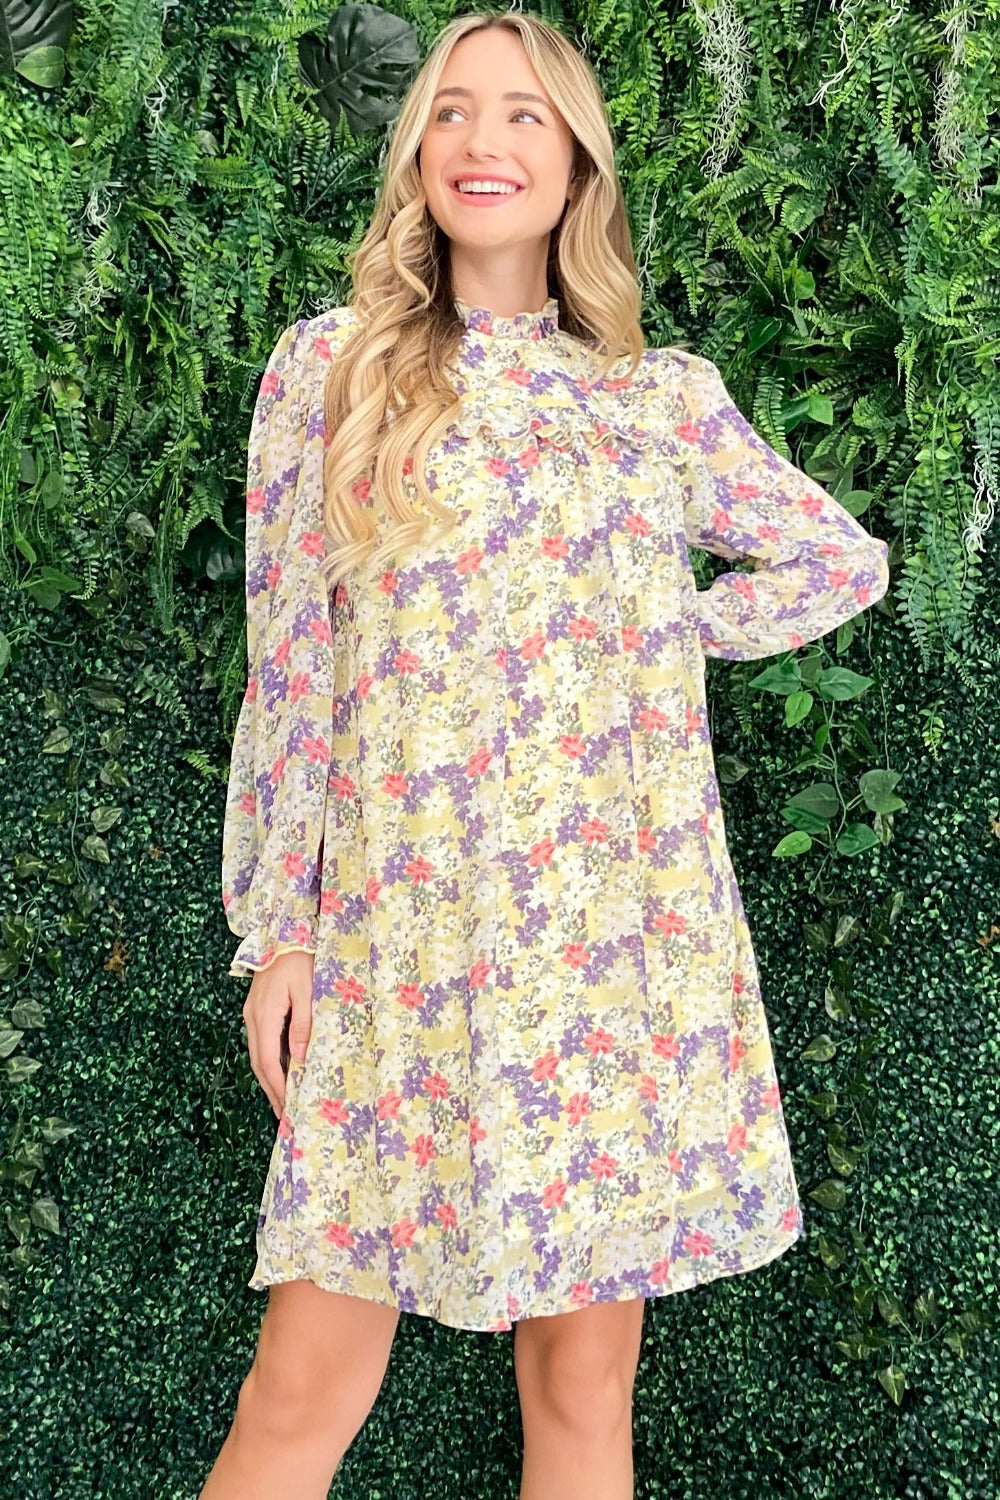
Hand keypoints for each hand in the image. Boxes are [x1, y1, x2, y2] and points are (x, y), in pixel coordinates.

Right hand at [242, 949, 314, 1118]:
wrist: (283, 932)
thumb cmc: (300, 959)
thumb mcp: (307, 991)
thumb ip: (302, 1024)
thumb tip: (299, 1058)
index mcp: (265, 1015)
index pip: (269, 1061)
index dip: (277, 1087)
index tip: (287, 1108)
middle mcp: (252, 1018)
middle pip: (258, 1063)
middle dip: (270, 1090)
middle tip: (283, 1114)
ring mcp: (251, 1013)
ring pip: (257, 1054)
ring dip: (268, 1078)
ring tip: (282, 1099)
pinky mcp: (256, 1009)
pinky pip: (260, 1042)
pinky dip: (268, 1061)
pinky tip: (280, 1070)